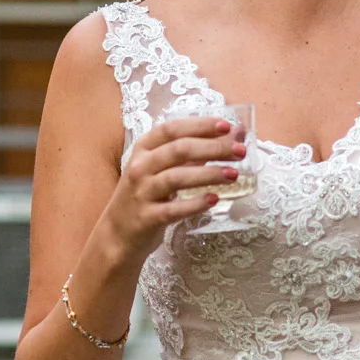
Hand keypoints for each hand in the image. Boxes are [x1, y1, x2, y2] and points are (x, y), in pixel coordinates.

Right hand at [103, 116, 244, 256]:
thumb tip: (233, 137)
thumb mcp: (163, 168)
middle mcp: (140, 167)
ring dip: (208, 174)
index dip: (199, 125)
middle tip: (240, 152)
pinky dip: (195, 204)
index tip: (226, 126)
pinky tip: (214, 200)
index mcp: (144, 149)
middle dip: (213, 148)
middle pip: (179, 150)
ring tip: (234, 174)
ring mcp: (141, 192)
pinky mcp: (146, 218)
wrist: (118, 233)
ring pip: (176, 177)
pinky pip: (173, 209)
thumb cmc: (147, 195)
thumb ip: (194, 153)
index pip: (172, 129)